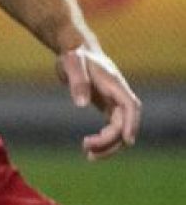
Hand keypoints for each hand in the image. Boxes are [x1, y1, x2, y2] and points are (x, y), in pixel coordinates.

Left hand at [58, 44, 139, 159]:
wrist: (76, 50)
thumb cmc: (75, 55)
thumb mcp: (72, 63)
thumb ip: (77, 82)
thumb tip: (81, 104)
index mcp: (115, 84)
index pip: (130, 106)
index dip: (131, 124)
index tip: (127, 141)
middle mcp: (120, 96)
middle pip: (125, 124)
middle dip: (112, 141)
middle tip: (88, 151)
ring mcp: (116, 103)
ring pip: (120, 130)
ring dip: (109, 145)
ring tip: (88, 155)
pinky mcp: (108, 107)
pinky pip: (113, 128)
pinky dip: (105, 140)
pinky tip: (90, 148)